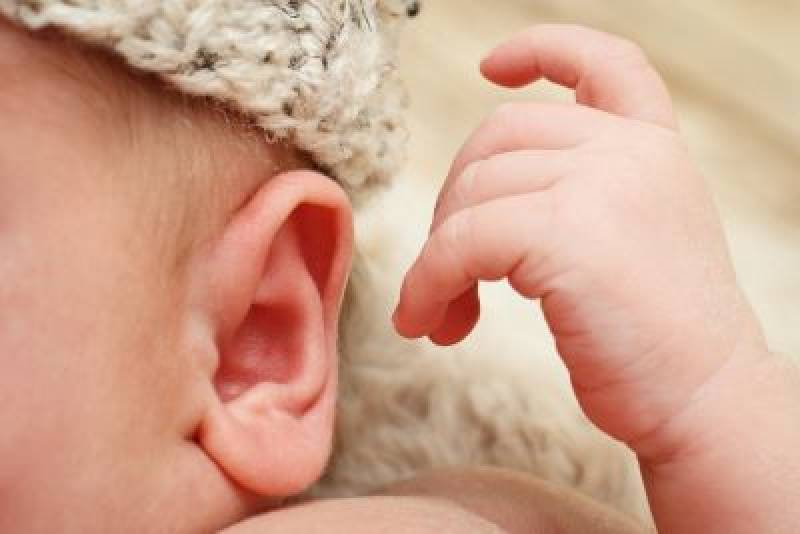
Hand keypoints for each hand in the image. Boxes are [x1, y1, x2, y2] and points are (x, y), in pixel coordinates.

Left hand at [393, 25, 765, 458]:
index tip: (493, 67)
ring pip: (470, 194)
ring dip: (436, 258)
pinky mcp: (568, 234)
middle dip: (454, 205)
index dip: (544, 50)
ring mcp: (603, 186)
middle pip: (496, 139)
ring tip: (440, 314)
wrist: (704, 401)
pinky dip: (429, 282)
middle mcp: (630, 153)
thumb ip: (580, 194)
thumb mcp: (635, 239)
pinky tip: (430, 321)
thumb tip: (476, 196)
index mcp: (652, 149)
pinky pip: (460, 243)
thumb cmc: (655, 339)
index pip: (605, 63)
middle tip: (446, 274)